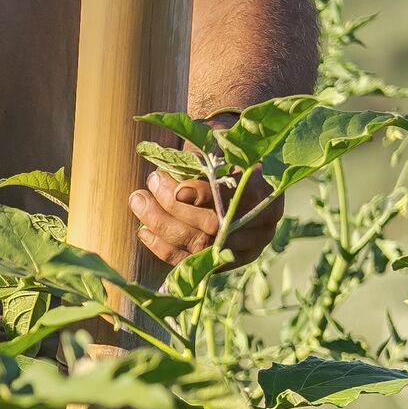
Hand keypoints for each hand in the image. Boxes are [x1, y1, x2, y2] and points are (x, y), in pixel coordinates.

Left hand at [128, 164, 280, 272]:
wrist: (233, 174)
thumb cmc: (223, 153)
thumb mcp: (218, 145)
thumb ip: (204, 155)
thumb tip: (180, 177)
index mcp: (268, 194)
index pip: (240, 198)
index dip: (207, 196)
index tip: (179, 190)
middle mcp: (262, 227)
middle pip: (215, 225)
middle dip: (175, 207)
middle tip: (151, 180)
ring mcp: (244, 249)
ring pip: (200, 246)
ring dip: (163, 224)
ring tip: (139, 200)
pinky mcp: (223, 263)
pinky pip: (191, 262)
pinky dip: (163, 248)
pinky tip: (144, 230)